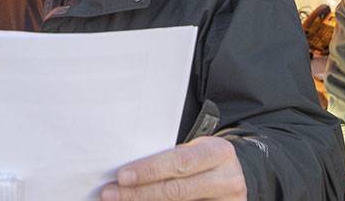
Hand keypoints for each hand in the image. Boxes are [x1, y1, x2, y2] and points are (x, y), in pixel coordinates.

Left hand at [99, 136, 245, 200]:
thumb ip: (170, 160)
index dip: (149, 170)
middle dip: (139, 193)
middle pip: (177, 190)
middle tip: (110, 194)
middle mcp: (228, 179)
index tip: (121, 176)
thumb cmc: (203, 160)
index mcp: (219, 153)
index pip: (180, 162)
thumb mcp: (195, 151)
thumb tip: (126, 173)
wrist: (234, 175)